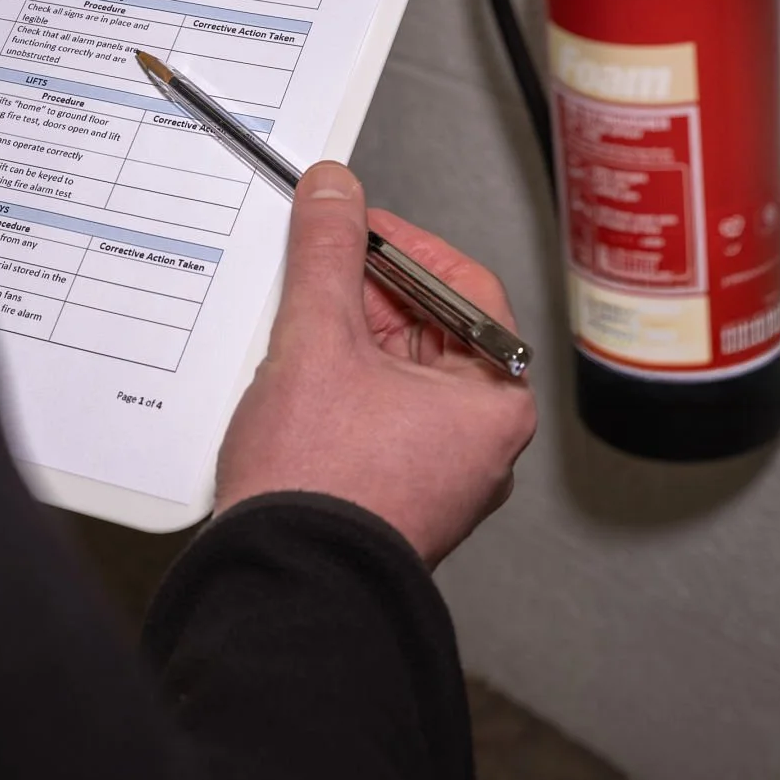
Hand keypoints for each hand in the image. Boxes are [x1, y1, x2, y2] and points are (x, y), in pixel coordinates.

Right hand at [213, 162, 536, 565]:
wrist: (285, 584)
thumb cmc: (325, 491)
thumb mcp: (319, 340)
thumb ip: (328, 253)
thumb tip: (336, 195)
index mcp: (495, 401)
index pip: (463, 287)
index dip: (404, 244)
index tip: (358, 222)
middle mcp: (479, 441)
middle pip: (428, 328)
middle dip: (365, 294)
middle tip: (317, 268)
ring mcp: (437, 470)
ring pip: (396, 371)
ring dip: (345, 340)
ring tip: (298, 333)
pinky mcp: (394, 489)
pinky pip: (375, 413)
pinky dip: (337, 385)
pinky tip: (296, 380)